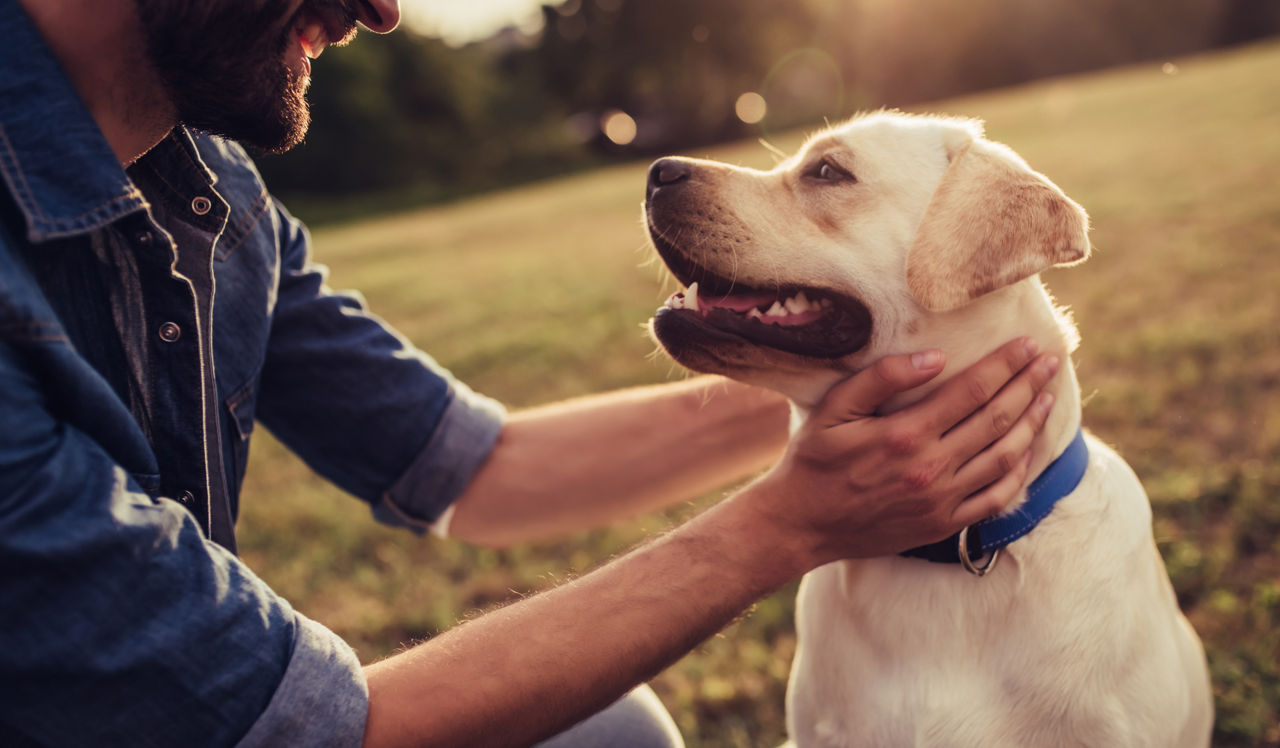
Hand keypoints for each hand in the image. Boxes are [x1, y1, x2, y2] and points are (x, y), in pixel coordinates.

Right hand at [741, 337, 1059, 566]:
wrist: (801, 524)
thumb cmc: (814, 460)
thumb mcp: (834, 409)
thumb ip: (882, 378)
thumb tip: (935, 357)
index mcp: (905, 434)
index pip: (972, 390)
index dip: (1006, 365)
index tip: (1029, 345)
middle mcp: (931, 468)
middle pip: (996, 419)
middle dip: (1028, 386)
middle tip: (1051, 362)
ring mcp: (941, 500)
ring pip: (1004, 457)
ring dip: (1031, 424)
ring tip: (1048, 398)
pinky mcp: (943, 524)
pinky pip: (995, 498)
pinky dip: (1018, 473)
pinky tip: (1027, 451)